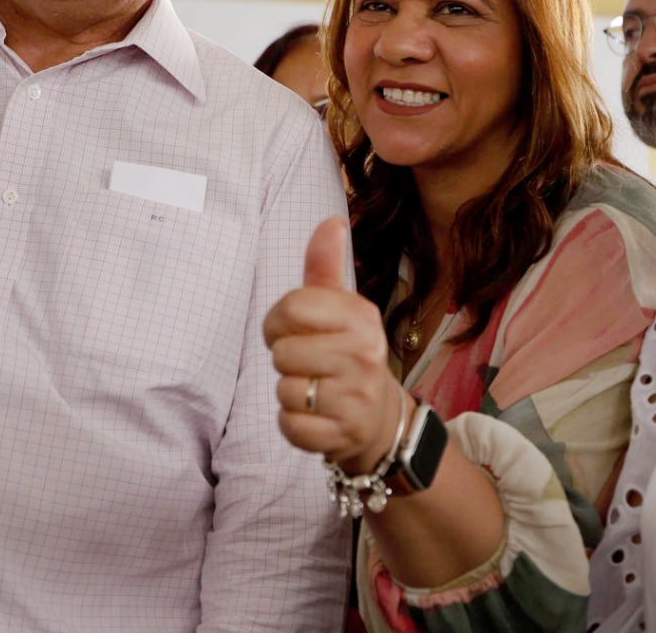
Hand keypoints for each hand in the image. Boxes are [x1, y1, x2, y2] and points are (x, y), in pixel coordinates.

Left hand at [263, 217, 404, 473]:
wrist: (377, 417)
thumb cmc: (347, 353)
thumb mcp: (340, 308)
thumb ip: (325, 266)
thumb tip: (331, 220)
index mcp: (361, 316)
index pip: (291, 307)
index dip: (278, 322)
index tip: (293, 331)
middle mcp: (365, 353)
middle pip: (282, 352)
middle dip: (286, 359)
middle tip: (309, 364)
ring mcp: (357, 396)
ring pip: (284, 390)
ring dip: (290, 392)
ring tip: (315, 389)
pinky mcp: (344, 434)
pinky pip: (290, 425)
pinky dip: (293, 423)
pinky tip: (315, 415)